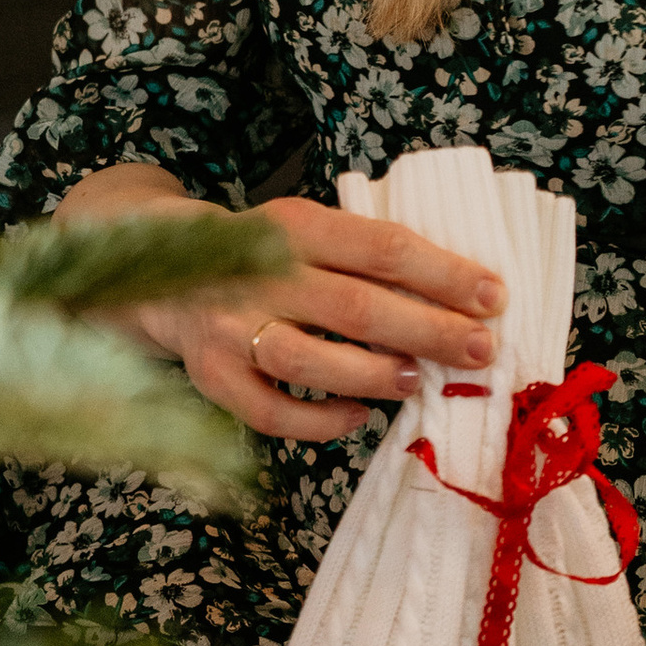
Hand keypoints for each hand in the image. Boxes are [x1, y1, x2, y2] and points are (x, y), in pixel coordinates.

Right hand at [54, 164, 499, 443]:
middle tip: (481, 351)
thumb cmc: (260, 255)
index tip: (494, 297)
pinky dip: (319, 421)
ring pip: (308, 358)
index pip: (381, 247)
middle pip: (355, 305)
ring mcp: (228, 326)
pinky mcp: (210, 376)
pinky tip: (358, 418)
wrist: (151, 264)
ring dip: (371, 374)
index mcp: (293, 224)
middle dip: (427, 331)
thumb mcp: (305, 232)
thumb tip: (462, 302)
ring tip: (416, 382)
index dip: (443, 274)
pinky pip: (270, 411)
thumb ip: (362, 256)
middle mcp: (258, 272)